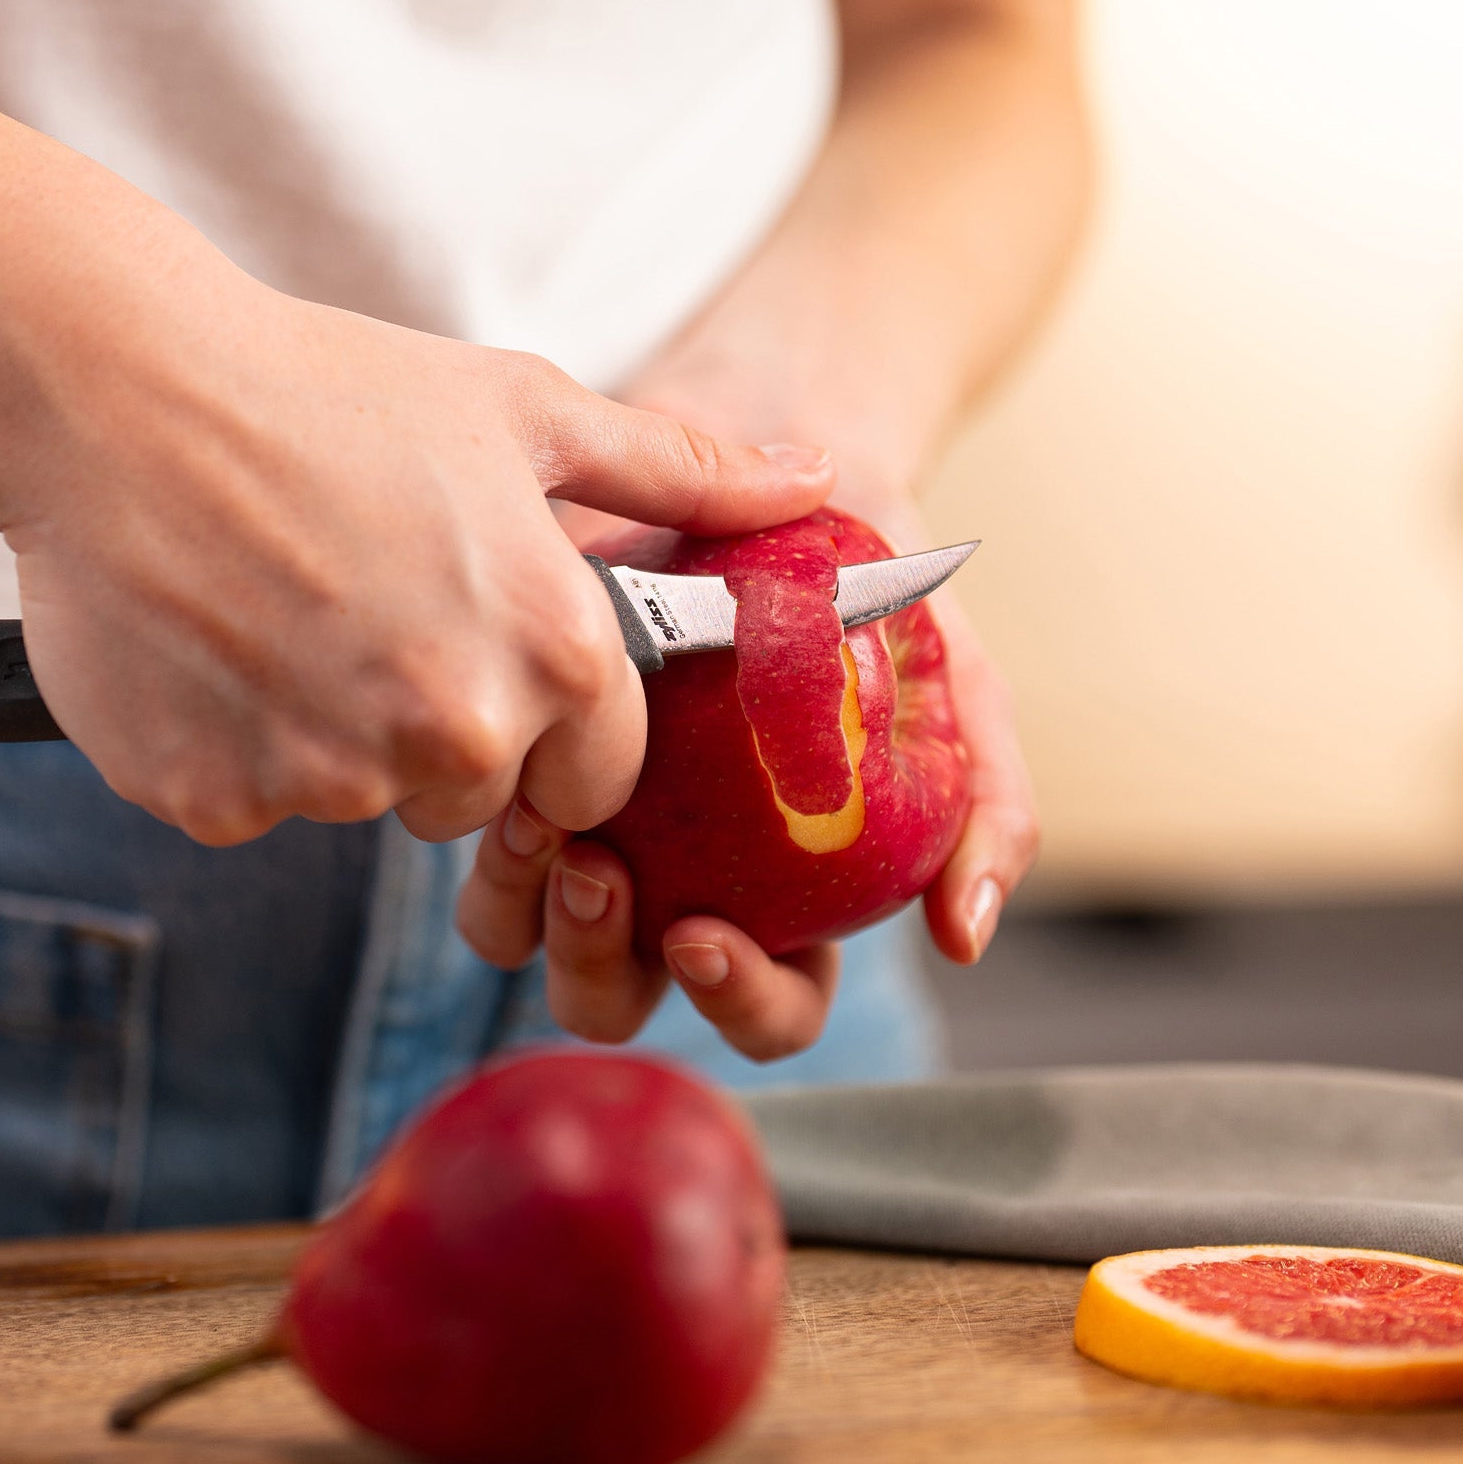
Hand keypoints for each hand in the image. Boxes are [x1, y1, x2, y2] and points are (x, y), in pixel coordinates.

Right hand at [0, 187, 833, 845]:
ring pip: (365, 804)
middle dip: (448, 729)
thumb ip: (684, 472)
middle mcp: (452, 730)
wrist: (113, 389)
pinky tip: (214, 643)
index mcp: (550, 650)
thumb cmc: (330, 388)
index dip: (558, 726)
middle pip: (482, 796)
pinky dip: (237, 747)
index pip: (604, 776)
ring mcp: (325, 777)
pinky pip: (254, 804)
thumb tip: (813, 482)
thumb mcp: (526, 409)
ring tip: (286, 610)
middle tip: (374, 611)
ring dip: (338, 738)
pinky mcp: (211, 801)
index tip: (496, 662)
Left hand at [453, 574, 1036, 1061]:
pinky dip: (484, 828)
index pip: (769, 1008)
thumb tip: (966, 937)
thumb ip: (985, 805)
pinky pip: (477, 840)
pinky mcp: (517, 761)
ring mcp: (587, 826)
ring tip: (542, 820)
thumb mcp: (958, 684)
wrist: (778, 455)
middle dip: (597, 966)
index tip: (703, 934)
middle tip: (597, 873)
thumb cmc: (876, 591)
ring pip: (525, 940)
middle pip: (620, 998)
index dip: (737, 1003)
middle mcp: (675, 882)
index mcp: (784, 901)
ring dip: (524, 909)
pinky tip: (512, 765)